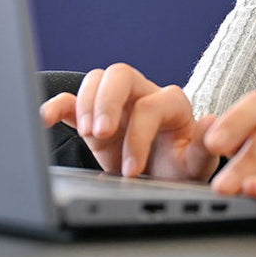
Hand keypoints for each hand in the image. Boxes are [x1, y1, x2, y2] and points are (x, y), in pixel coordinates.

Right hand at [39, 62, 217, 181]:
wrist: (161, 182)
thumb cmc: (178, 171)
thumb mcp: (193, 167)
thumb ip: (202, 147)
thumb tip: (208, 121)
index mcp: (172, 104)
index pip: (152, 106)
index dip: (139, 136)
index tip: (131, 171)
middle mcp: (143, 95)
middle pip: (120, 74)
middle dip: (107, 102)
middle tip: (101, 133)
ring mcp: (116, 103)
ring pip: (96, 79)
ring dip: (86, 104)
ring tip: (87, 134)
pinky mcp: (93, 117)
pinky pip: (70, 100)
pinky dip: (56, 105)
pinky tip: (47, 118)